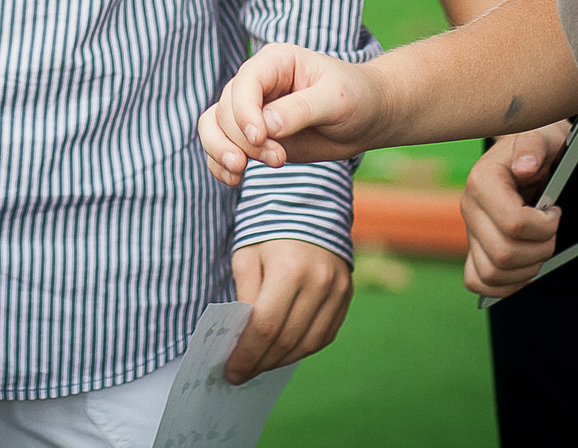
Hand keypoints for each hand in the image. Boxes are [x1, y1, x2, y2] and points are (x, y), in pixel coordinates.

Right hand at [197, 43, 384, 183]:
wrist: (367, 118)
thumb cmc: (357, 97)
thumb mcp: (336, 99)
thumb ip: (302, 109)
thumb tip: (267, 126)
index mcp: (274, 62)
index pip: (244, 84)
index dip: (244, 112)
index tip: (260, 138)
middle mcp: (256, 84)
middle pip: (225, 110)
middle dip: (243, 140)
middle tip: (278, 159)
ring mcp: (252, 111)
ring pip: (213, 126)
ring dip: (222, 151)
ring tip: (241, 171)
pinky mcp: (253, 136)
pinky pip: (219, 147)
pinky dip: (219, 164)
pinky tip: (233, 178)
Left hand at [224, 240, 350, 380]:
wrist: (309, 203)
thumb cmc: (268, 228)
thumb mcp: (247, 255)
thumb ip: (245, 296)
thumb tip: (240, 336)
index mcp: (289, 269)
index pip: (265, 326)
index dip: (246, 353)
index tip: (231, 370)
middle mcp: (319, 282)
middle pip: (286, 339)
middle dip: (260, 362)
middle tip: (240, 374)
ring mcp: (338, 290)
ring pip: (308, 343)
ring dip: (280, 361)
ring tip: (259, 365)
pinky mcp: (347, 295)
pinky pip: (324, 335)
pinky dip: (301, 349)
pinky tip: (282, 352)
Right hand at [461, 121, 571, 298]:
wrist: (529, 155)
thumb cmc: (539, 147)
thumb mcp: (542, 136)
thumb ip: (534, 146)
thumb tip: (526, 166)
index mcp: (482, 181)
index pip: (512, 223)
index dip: (544, 227)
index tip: (556, 212)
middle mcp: (469, 207)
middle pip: (503, 254)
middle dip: (540, 250)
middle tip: (552, 233)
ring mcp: (470, 230)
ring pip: (492, 273)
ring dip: (527, 270)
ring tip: (541, 248)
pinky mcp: (474, 248)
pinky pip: (477, 280)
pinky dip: (505, 285)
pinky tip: (525, 268)